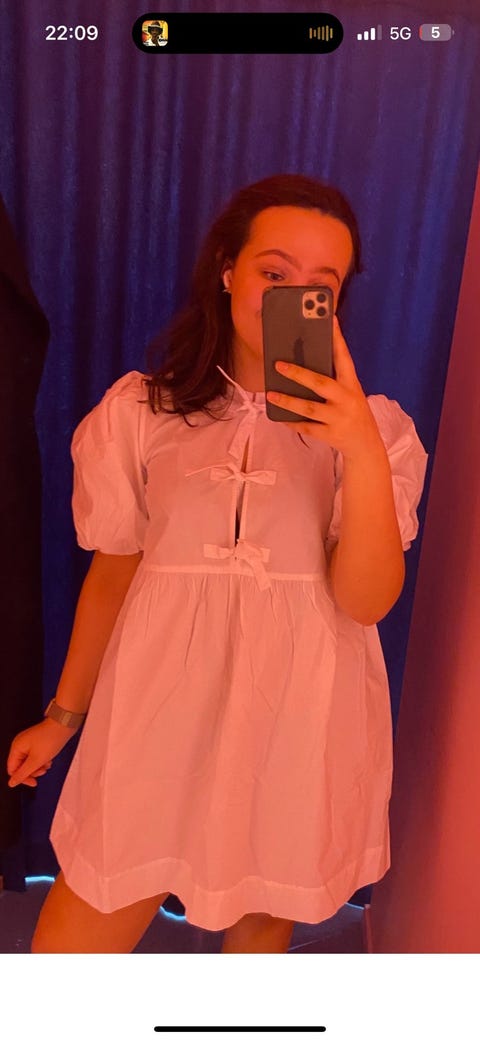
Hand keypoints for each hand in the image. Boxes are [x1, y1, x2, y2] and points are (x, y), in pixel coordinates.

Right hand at [7, 719, 75, 787]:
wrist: (64, 725)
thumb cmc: (51, 738)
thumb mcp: (36, 760)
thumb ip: (23, 773)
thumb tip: (12, 782)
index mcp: (17, 748)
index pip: (12, 770)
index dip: (22, 778)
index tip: (33, 782)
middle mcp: (20, 745)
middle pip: (21, 766)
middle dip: (33, 771)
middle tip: (42, 770)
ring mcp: (29, 743)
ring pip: (30, 762)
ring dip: (39, 766)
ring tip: (47, 763)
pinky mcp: (37, 743)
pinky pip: (36, 756)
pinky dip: (42, 760)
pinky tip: (49, 759)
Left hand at [266, 315, 383, 462]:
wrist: (366, 444)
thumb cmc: (352, 410)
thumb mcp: (349, 392)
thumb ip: (333, 378)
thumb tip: (303, 362)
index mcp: (351, 383)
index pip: (343, 356)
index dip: (336, 337)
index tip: (329, 317)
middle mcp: (347, 399)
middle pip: (320, 382)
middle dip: (298, 374)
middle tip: (278, 365)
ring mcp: (339, 418)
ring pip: (309, 408)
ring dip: (288, 400)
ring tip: (270, 394)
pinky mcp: (331, 434)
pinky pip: (307, 427)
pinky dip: (292, 422)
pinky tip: (279, 416)